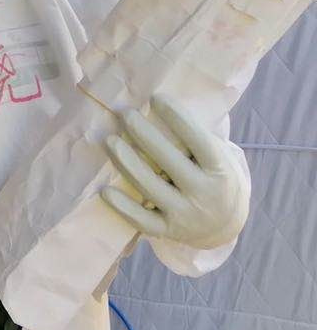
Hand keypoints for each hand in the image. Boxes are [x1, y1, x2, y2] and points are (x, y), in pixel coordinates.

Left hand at [101, 95, 248, 250]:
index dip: (178, 119)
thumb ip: (198, 140)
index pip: (199, 141)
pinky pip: (141, 220)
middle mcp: (204, 193)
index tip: (156, 98)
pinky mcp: (167, 231)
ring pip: (150, 187)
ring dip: (127, 162)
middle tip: (125, 114)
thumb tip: (161, 107)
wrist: (225, 226)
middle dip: (145, 135)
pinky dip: (123, 206)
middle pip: (170, 161)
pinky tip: (105, 190)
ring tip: (109, 141)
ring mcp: (185, 214)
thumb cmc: (214, 178)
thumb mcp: (218, 159)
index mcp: (221, 170)